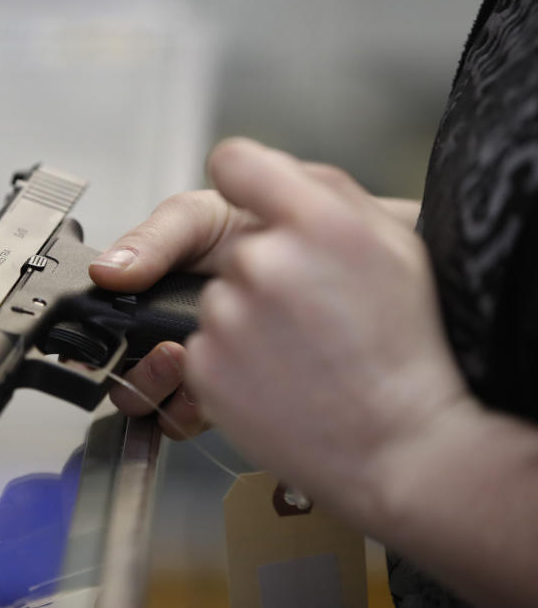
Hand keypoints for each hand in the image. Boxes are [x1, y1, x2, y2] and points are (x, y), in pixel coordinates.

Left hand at [90, 138, 471, 519]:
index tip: (249, 200)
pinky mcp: (204, 366)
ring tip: (297, 353)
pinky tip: (276, 379)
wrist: (403, 445)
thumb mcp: (392, 245)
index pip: (237, 162)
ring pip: (217, 299)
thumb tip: (263, 175)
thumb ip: (324, 194)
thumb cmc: (405, 346)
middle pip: (232, 248)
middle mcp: (265, 262)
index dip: (243, 181)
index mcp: (318, 221)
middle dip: (262, 272)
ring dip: (244, 319)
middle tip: (309, 311)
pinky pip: (201, 346)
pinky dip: (229, 361)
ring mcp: (228, 316)